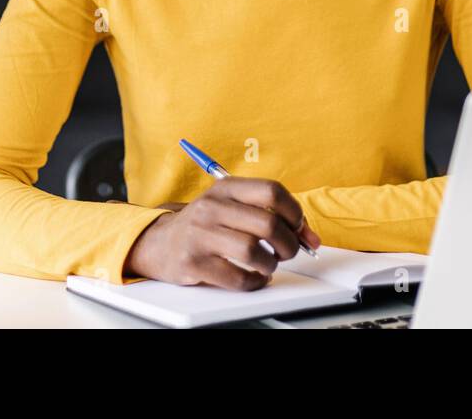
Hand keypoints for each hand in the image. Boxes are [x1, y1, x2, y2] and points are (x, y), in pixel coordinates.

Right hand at [124, 178, 321, 289]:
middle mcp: (212, 207)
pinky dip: (255, 282)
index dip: (294, 212)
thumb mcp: (232, 207)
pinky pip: (238, 278)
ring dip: (271, 264)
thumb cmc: (207, 225)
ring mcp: (201, 235)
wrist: (161, 243)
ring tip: (268, 264)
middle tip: (287, 251)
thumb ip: (271, 215)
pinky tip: (254, 278)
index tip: (298, 226)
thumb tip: (310, 238)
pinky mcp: (194, 263)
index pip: (272, 191)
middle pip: (269, 225)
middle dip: (289, 244)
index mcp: (225, 188)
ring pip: (255, 252)